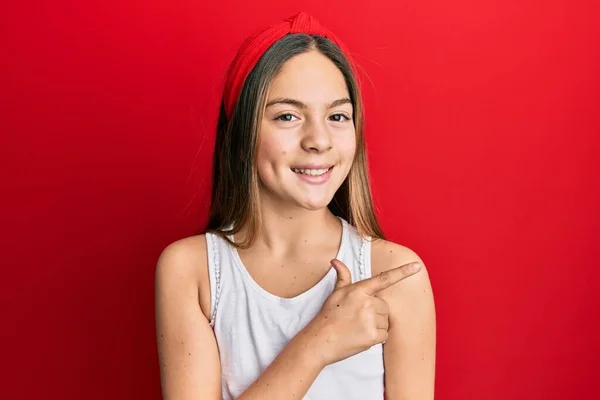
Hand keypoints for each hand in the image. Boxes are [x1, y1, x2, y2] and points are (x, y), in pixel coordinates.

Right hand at [306, 259, 420, 365]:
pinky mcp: (373, 336)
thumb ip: (342, 277)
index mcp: (359, 290)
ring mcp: (370, 319)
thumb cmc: (328, 316)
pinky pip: (385, 334)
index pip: (384, 279)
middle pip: (385, 306)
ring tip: (357, 327)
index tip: (416, 266)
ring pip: (385, 321)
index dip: (402, 272)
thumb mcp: (335, 293)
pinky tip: (362, 336)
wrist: (321, 340)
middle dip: (376, 312)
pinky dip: (377, 337)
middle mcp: (367, 303)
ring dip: (376, 325)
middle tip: (358, 318)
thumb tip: (335, 261)